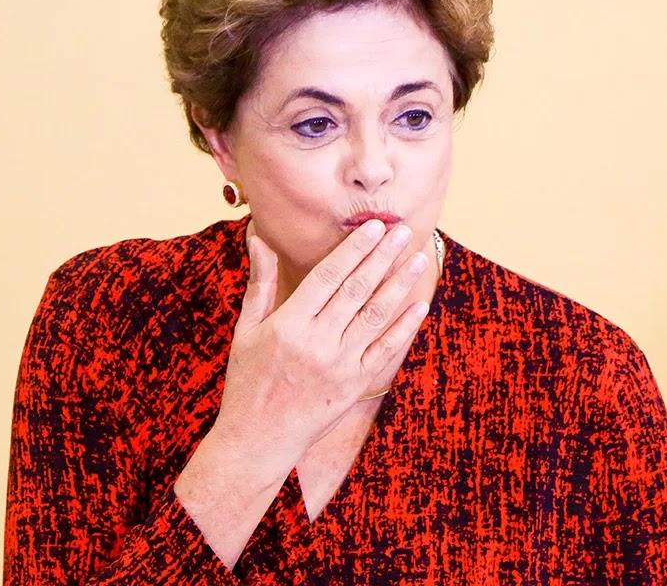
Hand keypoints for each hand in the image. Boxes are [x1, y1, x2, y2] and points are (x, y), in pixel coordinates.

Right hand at [210, 220, 428, 468]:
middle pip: (356, 290)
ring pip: (375, 316)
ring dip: (399, 284)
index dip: (353, 249)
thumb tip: (257, 236)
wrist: (259, 439)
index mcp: (288, 325)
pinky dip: (404, 327)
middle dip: (382, 257)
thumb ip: (260, 282)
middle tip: (403, 230)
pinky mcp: (355, 385)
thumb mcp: (246, 329)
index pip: (327, 276)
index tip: (373, 227)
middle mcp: (317, 343)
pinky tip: (419, 305)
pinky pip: (385, 351)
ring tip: (417, 258)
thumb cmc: (248, 379)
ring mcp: (339, 365)